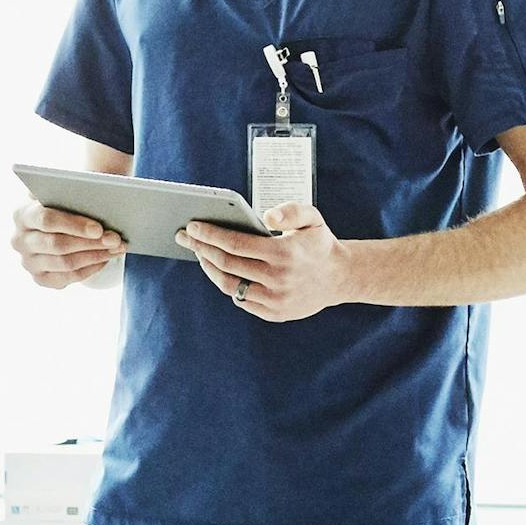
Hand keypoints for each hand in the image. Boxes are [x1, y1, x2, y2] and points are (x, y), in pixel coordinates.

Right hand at [13, 197, 123, 287]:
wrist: (54, 224)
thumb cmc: (62, 203)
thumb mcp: (63, 194)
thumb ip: (74, 194)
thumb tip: (103, 198)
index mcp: (21, 214)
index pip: (47, 220)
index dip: (74, 225)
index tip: (99, 228)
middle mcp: (19, 240)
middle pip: (57, 245)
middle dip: (90, 243)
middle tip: (115, 239)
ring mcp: (28, 262)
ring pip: (66, 263)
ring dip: (95, 256)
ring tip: (117, 248)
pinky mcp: (40, 278)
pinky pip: (69, 277)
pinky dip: (91, 268)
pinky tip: (106, 258)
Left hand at [183, 201, 350, 322]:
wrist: (339, 277)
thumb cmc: (318, 243)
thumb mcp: (313, 218)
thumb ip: (291, 210)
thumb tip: (266, 216)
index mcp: (284, 254)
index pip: (236, 244)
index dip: (209, 235)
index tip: (192, 226)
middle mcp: (278, 279)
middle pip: (227, 264)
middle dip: (201, 248)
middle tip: (185, 237)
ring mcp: (275, 300)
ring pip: (229, 285)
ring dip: (209, 268)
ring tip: (200, 254)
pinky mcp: (274, 313)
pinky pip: (241, 299)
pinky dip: (226, 284)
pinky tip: (219, 270)